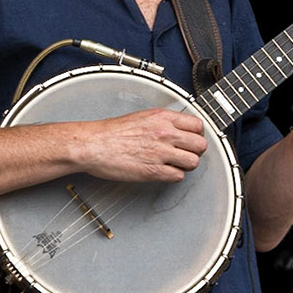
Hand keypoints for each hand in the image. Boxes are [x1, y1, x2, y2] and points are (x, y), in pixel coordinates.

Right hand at [74, 108, 207, 181]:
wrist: (92, 144)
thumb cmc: (111, 132)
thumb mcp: (142, 116)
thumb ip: (163, 121)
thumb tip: (179, 128)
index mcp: (163, 117)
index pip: (198, 125)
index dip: (197, 134)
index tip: (191, 139)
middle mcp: (165, 133)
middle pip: (200, 145)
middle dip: (195, 151)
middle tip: (185, 153)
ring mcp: (161, 153)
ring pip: (193, 162)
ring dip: (186, 165)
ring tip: (174, 164)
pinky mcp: (153, 171)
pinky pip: (178, 176)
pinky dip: (173, 176)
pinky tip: (163, 172)